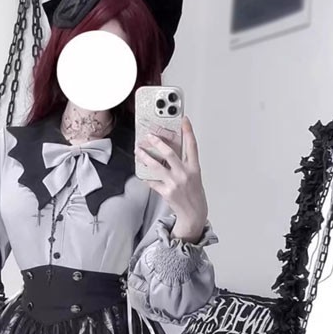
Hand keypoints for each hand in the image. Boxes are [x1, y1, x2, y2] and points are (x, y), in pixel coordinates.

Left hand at [135, 116, 207, 241]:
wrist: (194, 214)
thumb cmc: (194, 193)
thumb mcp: (194, 175)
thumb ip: (185, 163)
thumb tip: (169, 150)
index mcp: (194, 168)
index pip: (192, 146)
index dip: (188, 131)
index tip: (184, 119)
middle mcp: (185, 174)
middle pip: (170, 153)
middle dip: (158, 142)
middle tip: (149, 136)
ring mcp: (175, 183)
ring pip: (157, 166)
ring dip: (145, 157)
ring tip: (138, 151)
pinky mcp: (166, 192)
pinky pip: (152, 182)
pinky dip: (146, 177)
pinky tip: (142, 173)